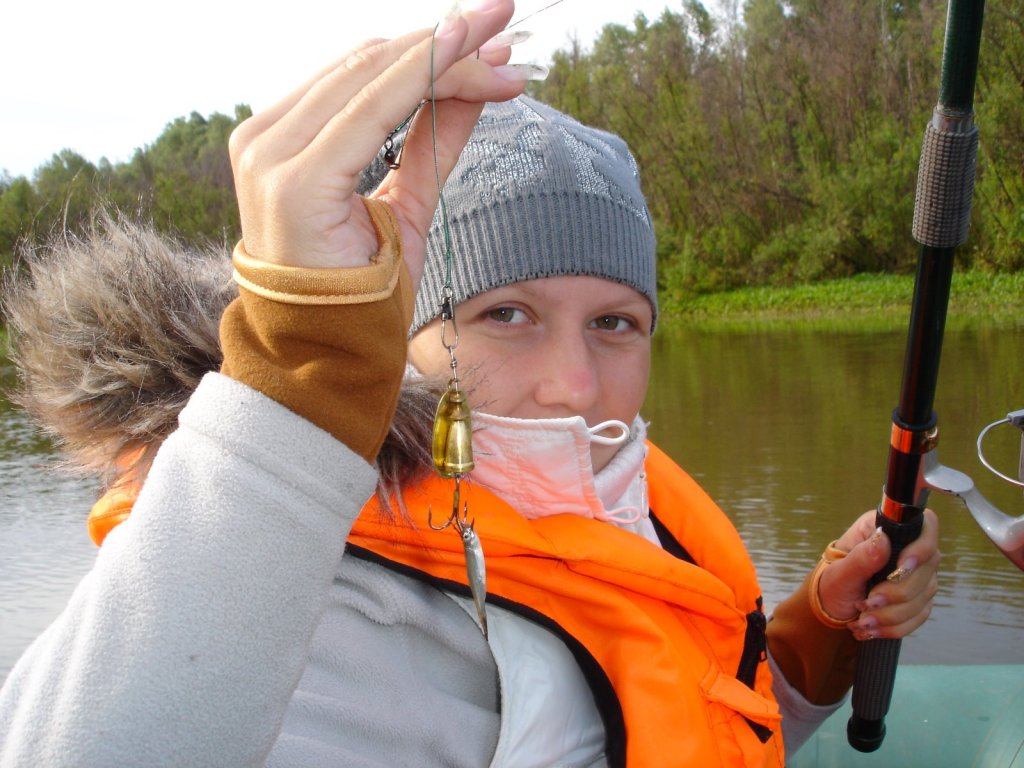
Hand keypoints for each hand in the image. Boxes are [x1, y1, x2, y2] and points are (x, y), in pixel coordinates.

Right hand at [228, 0, 526, 285]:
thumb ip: (434, 141)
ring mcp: (272, 153)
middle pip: (372, 65)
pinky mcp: (294, 176)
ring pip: (375, 75)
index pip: (364, 74)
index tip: (492, 39)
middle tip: (510, 37)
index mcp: (284, 140)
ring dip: (449, 58)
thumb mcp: (408, 203)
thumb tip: (477, 83)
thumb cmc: (363, 290)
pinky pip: (372, 109)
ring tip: (507, 55)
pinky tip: (470, 58)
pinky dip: (425, 77)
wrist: (330, 355)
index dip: (431, 50)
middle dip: (449, 46)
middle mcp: (267, 137)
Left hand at [817, 509, 939, 639]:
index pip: (925, 525)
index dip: (920, 547)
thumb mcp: (839, 573)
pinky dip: (895, 626)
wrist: (832, 607)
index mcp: (884, 529)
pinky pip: (920, 615)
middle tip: (865, 604)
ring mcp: (918, 574)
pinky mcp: (920, 597)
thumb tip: (882, 539)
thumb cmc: (833, 583)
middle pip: (927, 567)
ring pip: (924, 595)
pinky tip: (873, 629)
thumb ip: (861, 557)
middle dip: (895, 592)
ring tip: (863, 620)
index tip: (901, 568)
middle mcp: (907, 548)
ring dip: (891, 614)